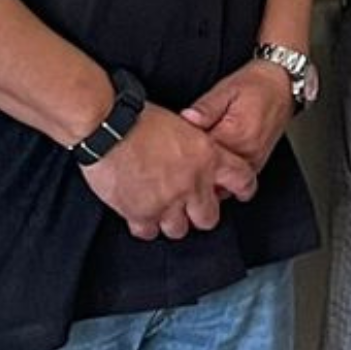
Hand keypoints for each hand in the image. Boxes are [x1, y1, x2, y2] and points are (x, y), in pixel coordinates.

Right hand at [83, 105, 237, 239]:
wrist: (106, 127)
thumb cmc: (138, 118)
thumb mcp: (181, 124)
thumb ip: (196, 146)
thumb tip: (199, 154)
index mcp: (208, 156)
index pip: (243, 179)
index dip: (244, 189)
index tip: (241, 193)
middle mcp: (193, 183)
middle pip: (209, 218)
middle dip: (200, 215)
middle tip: (191, 208)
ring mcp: (167, 202)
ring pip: (179, 230)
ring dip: (171, 221)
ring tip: (161, 210)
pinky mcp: (141, 213)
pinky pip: (149, 232)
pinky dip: (145, 225)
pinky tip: (141, 214)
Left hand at [180, 57, 295, 177]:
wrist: (283, 85)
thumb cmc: (256, 85)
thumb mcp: (226, 89)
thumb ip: (205, 108)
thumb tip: (187, 118)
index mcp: (235, 134)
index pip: (201, 155)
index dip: (184, 153)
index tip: (174, 148)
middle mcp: (247, 151)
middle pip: (212, 173)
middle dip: (194, 169)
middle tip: (179, 160)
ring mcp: (254, 159)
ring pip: (224, 182)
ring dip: (209, 176)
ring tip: (195, 164)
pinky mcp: (258, 162)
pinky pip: (236, 179)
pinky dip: (223, 177)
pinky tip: (212, 166)